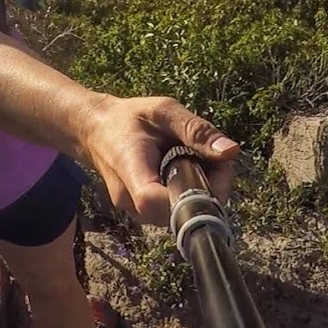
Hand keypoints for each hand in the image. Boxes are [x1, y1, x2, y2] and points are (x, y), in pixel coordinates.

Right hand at [76, 96, 239, 227]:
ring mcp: (135, 211)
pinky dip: (186, 194)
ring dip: (198, 192)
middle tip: (212, 157)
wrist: (96, 129)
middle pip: (177, 214)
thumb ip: (195, 130)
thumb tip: (231, 151)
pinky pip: (172, 212)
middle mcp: (130, 202)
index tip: (216, 169)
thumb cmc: (128, 117)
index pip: (158, 203)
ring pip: (178, 215)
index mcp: (130, 172)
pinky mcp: (142, 213)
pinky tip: (184, 171)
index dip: (194, 196)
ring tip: (195, 160)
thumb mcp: (163, 111)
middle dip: (207, 190)